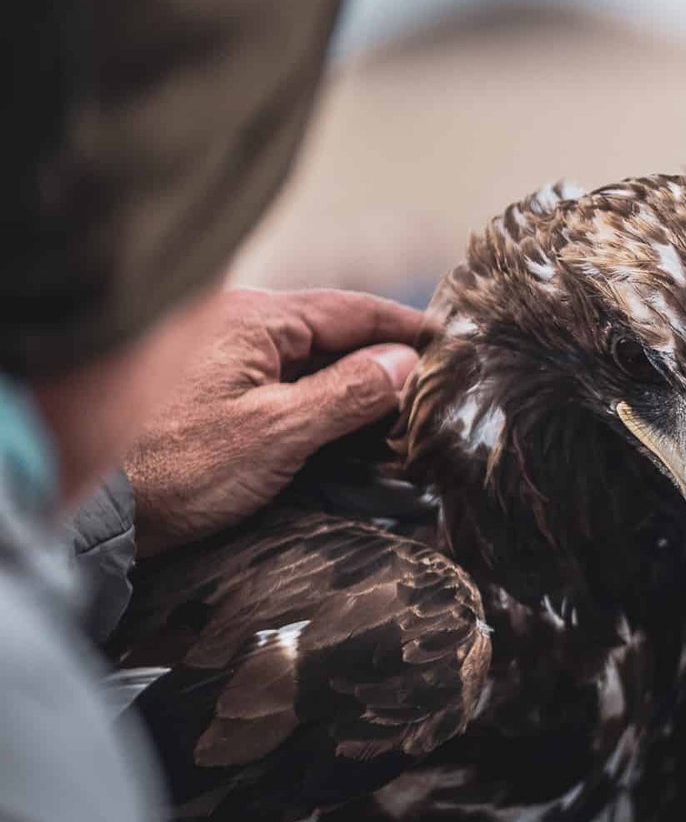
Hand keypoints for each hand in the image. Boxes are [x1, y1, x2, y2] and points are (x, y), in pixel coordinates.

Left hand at [125, 288, 425, 555]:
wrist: (94, 511)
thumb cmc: (177, 468)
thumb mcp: (275, 433)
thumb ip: (347, 394)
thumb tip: (405, 364)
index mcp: (256, 319)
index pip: (354, 310)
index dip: (408, 328)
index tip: (455, 343)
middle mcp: (239, 327)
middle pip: (335, 336)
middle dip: (387, 363)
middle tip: (437, 391)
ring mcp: (224, 360)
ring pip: (312, 364)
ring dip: (356, 390)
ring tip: (404, 419)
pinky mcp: (213, 396)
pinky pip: (286, 387)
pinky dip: (323, 406)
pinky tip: (348, 434)